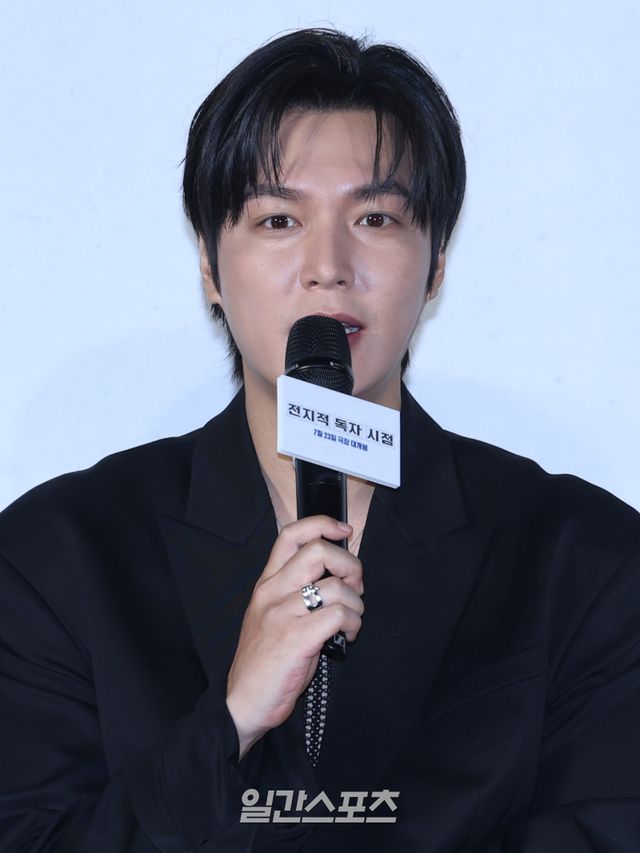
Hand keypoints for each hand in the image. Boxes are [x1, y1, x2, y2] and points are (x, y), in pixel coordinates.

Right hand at [226, 515, 363, 758]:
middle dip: (350, 565)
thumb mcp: (273, 615)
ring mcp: (282, 614)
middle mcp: (272, 592)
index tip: (344, 531)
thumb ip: (296, 591)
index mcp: (266, 583)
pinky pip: (339, 615)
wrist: (243, 702)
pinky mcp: (295, 638)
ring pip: (336, 586)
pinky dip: (353, 624)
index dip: (322, 525)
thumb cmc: (264, 661)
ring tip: (351, 622)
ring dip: (357, 605)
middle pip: (319, 551)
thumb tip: (338, 574)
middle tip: (355, 588)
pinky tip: (346, 638)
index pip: (291, 535)